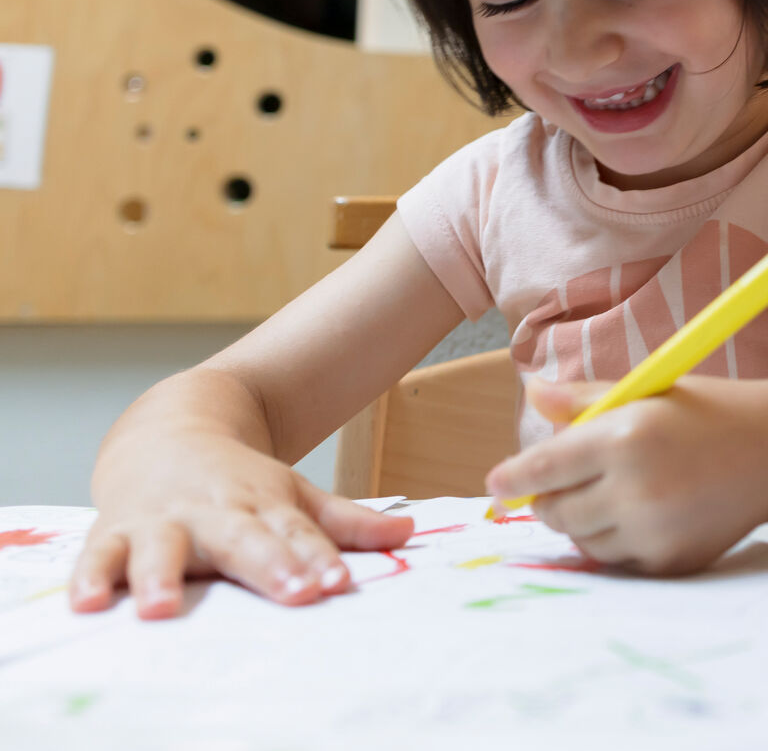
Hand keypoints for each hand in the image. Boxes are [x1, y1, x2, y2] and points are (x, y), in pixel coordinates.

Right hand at [72, 433, 413, 619]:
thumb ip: (345, 523)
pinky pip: (100, 556)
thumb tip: (410, 533)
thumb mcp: (292, 494)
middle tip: (290, 592)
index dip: (317, 559)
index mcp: (262, 505)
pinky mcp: (115, 531)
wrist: (164, 430)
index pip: (296, 535)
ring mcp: (163, 521)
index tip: (336, 584)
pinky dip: (91, 578)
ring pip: (164, 548)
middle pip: (243, 540)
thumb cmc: (236, 480)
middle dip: (266, 566)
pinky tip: (88, 603)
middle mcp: (214, 512)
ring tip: (164, 607)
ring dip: (162, 576)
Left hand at [487, 377, 767, 574]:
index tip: (496, 484)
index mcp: (624, 436)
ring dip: (582, 521)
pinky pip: (617, 561)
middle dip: (550, 499)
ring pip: (582, 540)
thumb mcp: (646, 392)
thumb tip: (531, 393)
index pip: (544, 467)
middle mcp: (635, 487)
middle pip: (555, 511)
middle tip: (565, 485)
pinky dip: (616, 542)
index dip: (513, 478)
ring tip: (611, 495)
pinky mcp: (668, 561)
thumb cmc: (707, 413)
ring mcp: (652, 530)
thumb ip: (584, 399)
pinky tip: (641, 515)